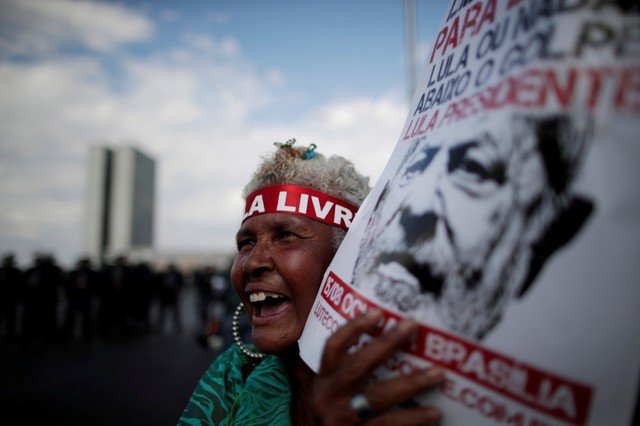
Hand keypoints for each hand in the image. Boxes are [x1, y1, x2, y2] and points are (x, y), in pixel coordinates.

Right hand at [312, 309, 443, 424]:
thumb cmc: (335, 418)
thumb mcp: (331, 393)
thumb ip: (346, 371)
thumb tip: (384, 341)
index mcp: (324, 381)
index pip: (333, 348)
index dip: (353, 328)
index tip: (377, 312)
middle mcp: (330, 398)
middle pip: (358, 366)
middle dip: (387, 344)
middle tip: (412, 326)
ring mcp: (345, 421)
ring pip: (379, 398)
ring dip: (411, 384)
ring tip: (438, 374)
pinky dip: (414, 419)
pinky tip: (435, 413)